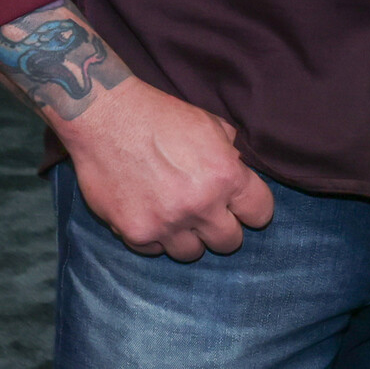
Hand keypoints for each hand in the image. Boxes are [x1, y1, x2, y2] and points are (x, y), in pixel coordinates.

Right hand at [56, 75, 275, 260]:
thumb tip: (239, 174)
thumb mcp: (212, 125)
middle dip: (224, 229)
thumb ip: (230, 155)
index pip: (260, 213)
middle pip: (229, 242)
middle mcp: (201, 206)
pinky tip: (152, 214)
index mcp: (226, 176)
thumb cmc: (163, 116)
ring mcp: (167, 224)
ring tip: (179, 215)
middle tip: (211, 215)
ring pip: (192, 253)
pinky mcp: (135, 234)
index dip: (254, 211)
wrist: (109, 119)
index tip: (244, 209)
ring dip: (190, 237)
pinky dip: (157, 237)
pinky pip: (156, 250)